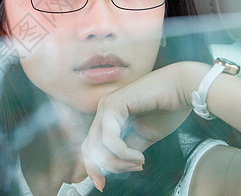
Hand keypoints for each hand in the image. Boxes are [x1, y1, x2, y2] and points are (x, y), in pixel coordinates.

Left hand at [81, 62, 194, 191]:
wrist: (184, 88)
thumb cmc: (168, 108)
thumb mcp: (143, 136)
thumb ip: (126, 149)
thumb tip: (114, 166)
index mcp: (109, 116)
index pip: (91, 146)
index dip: (93, 167)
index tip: (102, 184)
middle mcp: (103, 110)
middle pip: (88, 148)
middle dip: (105, 167)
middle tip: (131, 170)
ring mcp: (106, 106)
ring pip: (97, 146)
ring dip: (117, 163)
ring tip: (139, 163)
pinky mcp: (113, 104)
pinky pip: (110, 138)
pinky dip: (124, 154)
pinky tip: (139, 157)